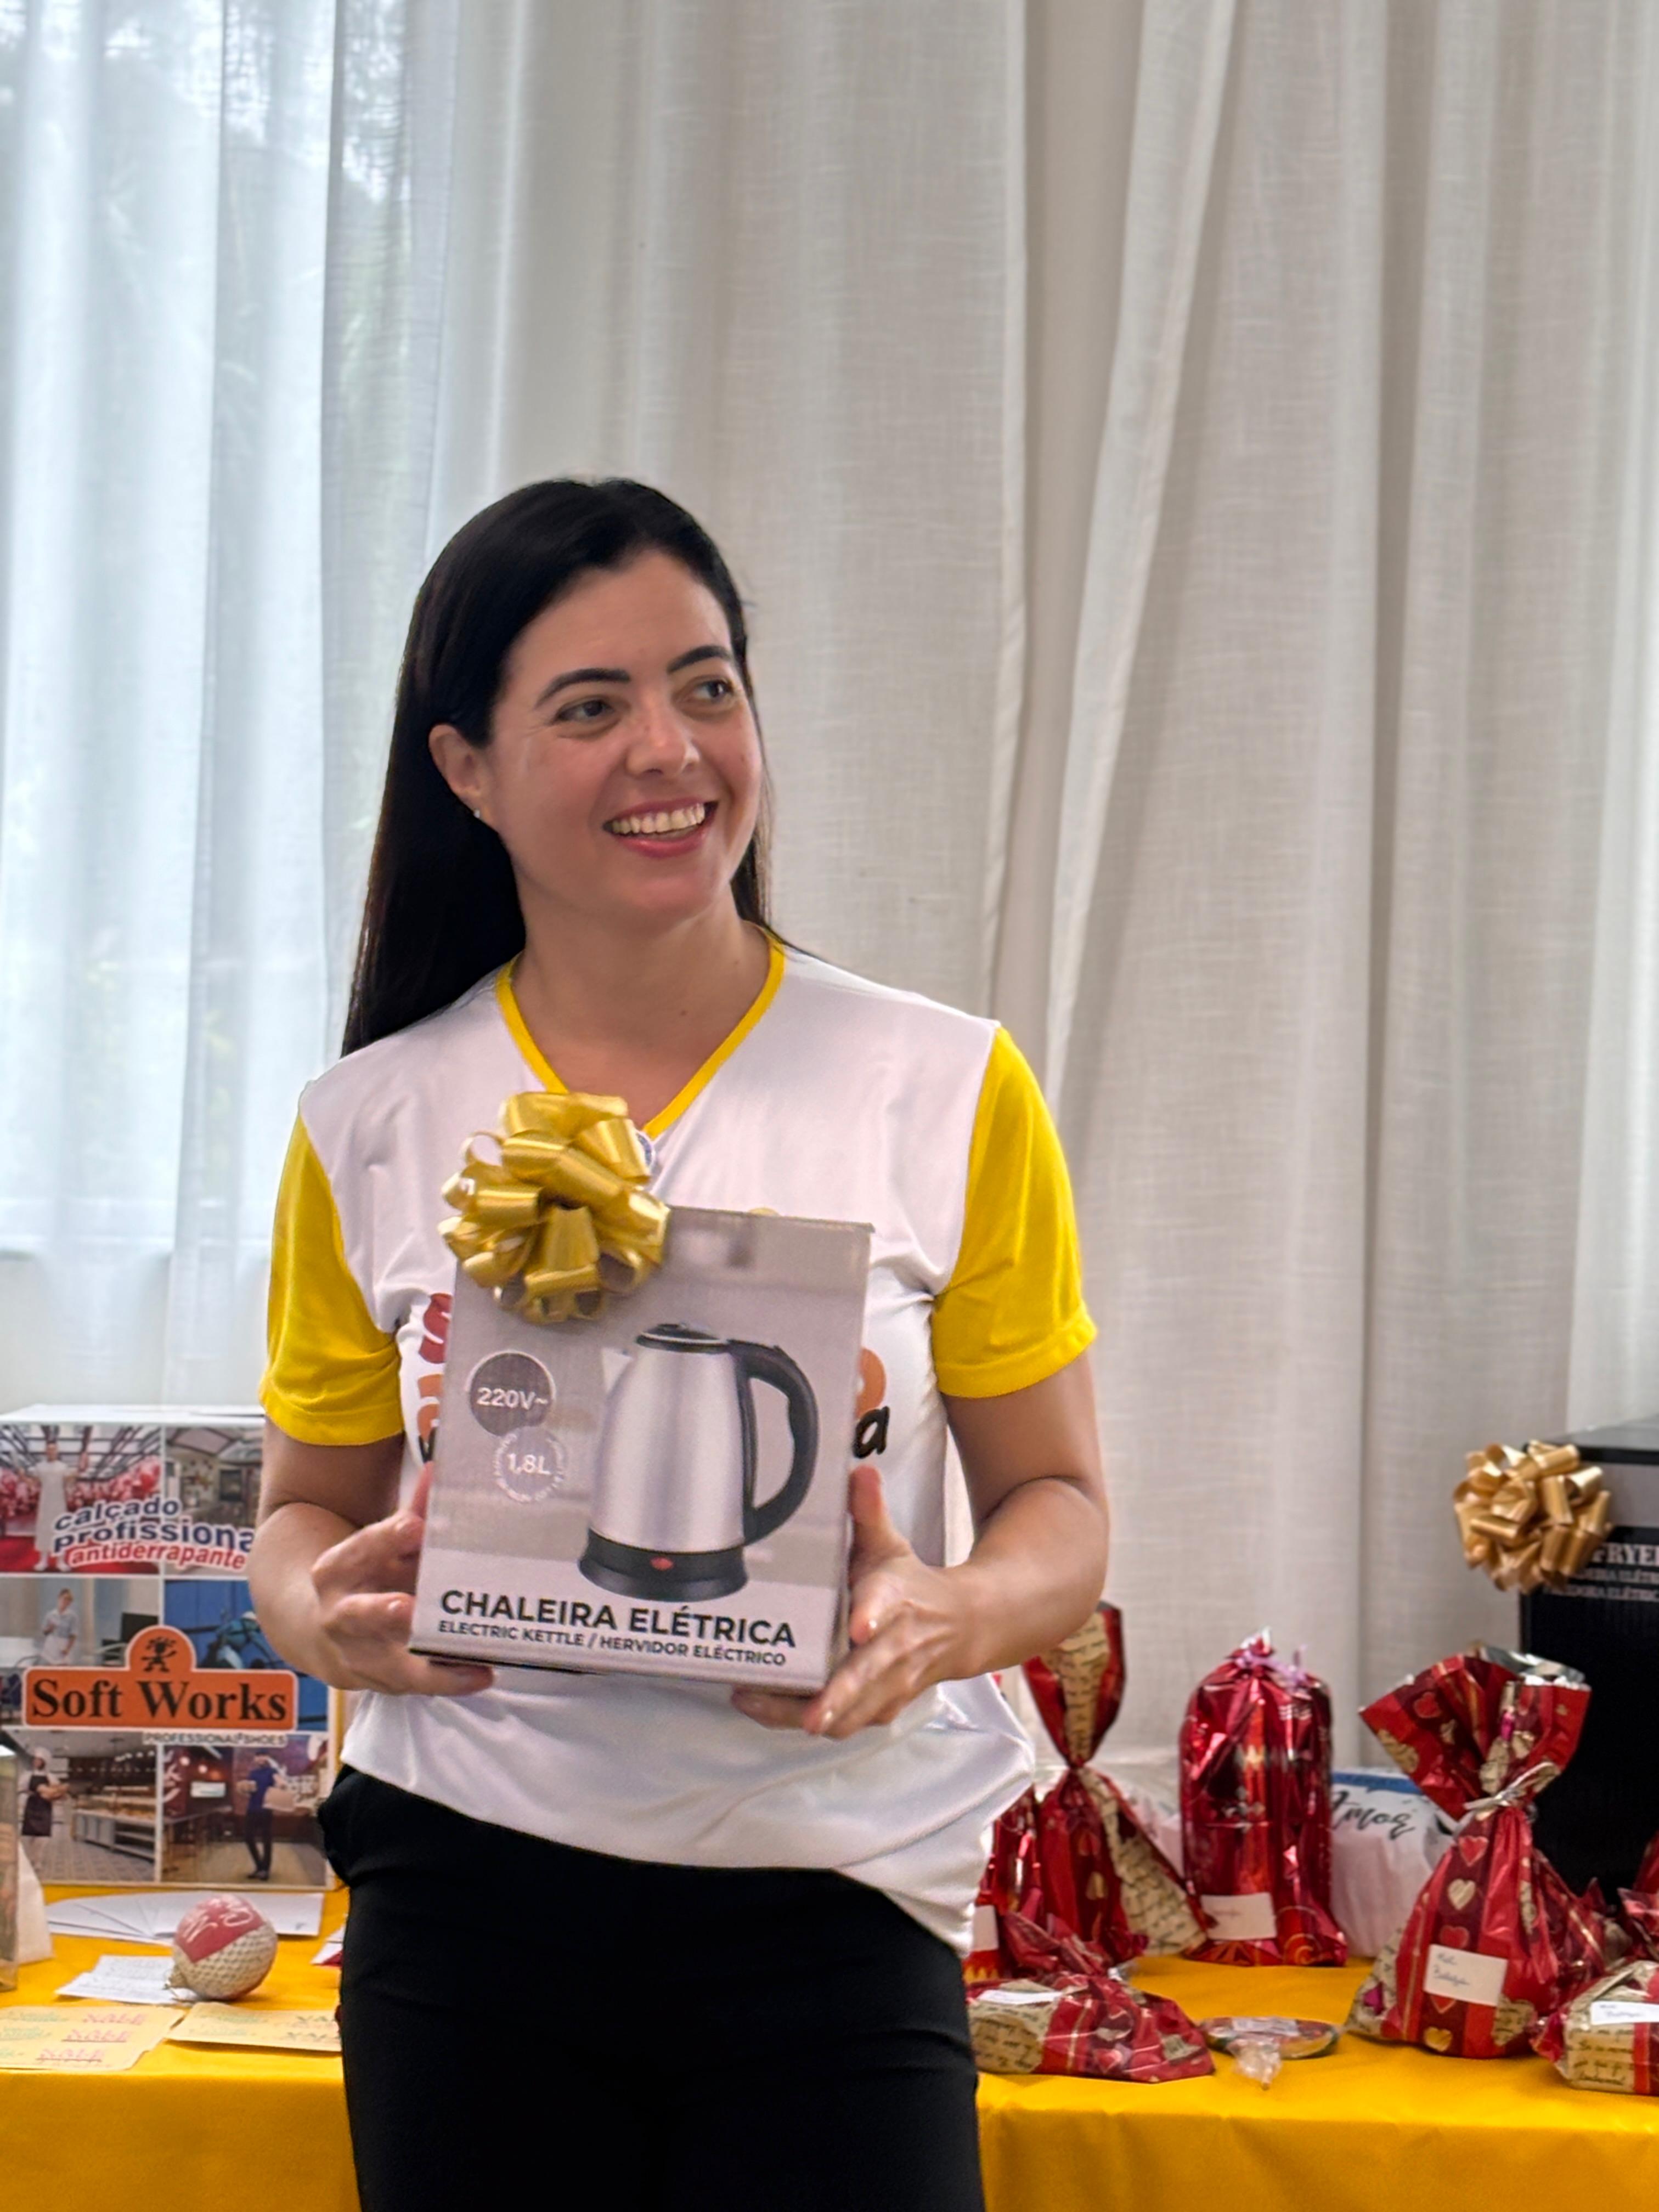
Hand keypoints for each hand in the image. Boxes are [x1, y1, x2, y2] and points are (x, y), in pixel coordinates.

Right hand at [308, 1466, 493, 1696]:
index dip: (387, 1538)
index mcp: (337, 1569)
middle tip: (409, 1607)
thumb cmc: (369, 1575)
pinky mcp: (382, 1682)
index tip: (414, 1526)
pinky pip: (416, 1684)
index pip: (361, 1549)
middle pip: (360, 1614)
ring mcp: (360, 1655)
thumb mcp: (383, 1543)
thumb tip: (442, 1469)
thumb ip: (414, 1513)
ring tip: (469, 1662)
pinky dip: (448, 1680)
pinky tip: (480, 1673)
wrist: (326, 1627)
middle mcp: (340, 1615)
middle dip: (383, 1612)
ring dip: (427, 1665)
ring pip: (390, 1663)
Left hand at [732, 1465, 979, 1739]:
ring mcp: (892, 1682)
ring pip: (856, 1709)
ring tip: (760, 1705)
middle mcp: (896, 1645)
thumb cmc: (910, 1587)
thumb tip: (858, 1471)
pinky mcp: (883, 1705)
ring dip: (814, 1713)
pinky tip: (770, 1710)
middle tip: (811, 1713)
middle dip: (840, 1695)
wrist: (961, 1627)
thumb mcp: (889, 1544)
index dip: (872, 1615)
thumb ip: (868, 1511)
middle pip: (868, 1675)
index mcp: (895, 1598)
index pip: (886, 1606)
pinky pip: (850, 1721)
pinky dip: (815, 1720)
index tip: (859, 1627)